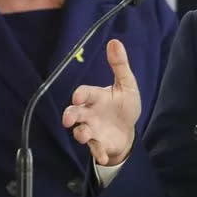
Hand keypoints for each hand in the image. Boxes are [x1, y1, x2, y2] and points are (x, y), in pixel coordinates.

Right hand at [62, 39, 140, 165]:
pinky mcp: (99, 144)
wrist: (128, 129)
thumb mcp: (126, 84)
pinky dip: (98, 152)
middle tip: (68, 119)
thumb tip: (115, 41)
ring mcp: (93, 129)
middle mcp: (89, 113)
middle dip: (70, 115)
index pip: (85, 93)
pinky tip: (103, 155)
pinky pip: (95, 149)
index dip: (81, 94)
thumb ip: (119, 65)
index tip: (78, 95)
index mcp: (96, 97)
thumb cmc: (123, 104)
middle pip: (75, 113)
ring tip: (84, 135)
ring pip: (81, 132)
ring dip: (81, 134)